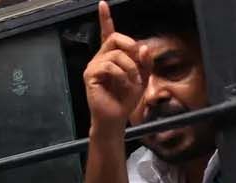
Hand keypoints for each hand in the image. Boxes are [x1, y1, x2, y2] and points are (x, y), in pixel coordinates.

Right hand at [84, 2, 148, 133]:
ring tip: (132, 82)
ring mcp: (93, 66)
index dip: (105, 18)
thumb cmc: (126, 98)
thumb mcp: (143, 77)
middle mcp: (100, 58)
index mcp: (111, 56)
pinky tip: (123, 85)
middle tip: (138, 64)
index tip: (103, 4)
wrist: (115, 117)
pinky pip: (110, 66)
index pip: (107, 33)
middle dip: (131, 48)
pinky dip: (122, 76)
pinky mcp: (90, 75)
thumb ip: (145, 61)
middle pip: (116, 38)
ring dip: (131, 68)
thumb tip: (143, 46)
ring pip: (116, 54)